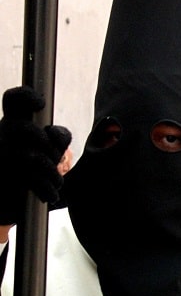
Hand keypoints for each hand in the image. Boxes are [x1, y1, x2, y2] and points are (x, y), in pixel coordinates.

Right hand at [0, 86, 71, 223]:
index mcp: (14, 121)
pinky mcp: (3, 174)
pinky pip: (28, 178)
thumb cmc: (37, 166)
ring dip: (49, 170)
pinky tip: (51, 194)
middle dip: (47, 145)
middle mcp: (2, 133)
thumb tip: (53, 135)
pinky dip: (44, 187)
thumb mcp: (52, 147)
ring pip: (29, 156)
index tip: (41, 104)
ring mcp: (0, 153)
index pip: (14, 100)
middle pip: (23, 128)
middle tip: (54, 156)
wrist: (14, 198)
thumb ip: (60, 137)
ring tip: (57, 182)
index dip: (26, 96)